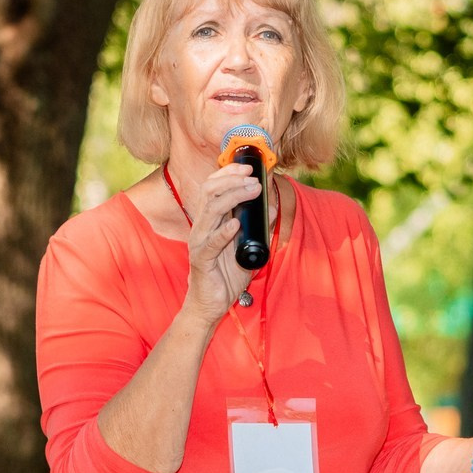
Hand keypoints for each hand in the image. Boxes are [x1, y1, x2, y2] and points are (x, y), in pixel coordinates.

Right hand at [177, 159, 264, 325]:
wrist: (211, 305)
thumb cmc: (226, 276)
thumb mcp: (249, 247)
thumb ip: (260, 227)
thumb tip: (273, 207)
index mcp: (210, 221)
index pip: (213, 187)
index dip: (229, 173)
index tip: (249, 167)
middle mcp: (202, 227)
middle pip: (210, 192)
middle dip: (232, 179)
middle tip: (254, 178)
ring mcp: (200, 242)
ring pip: (211, 210)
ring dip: (233, 197)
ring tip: (253, 191)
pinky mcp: (201, 260)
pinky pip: (211, 243)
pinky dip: (224, 232)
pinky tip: (235, 225)